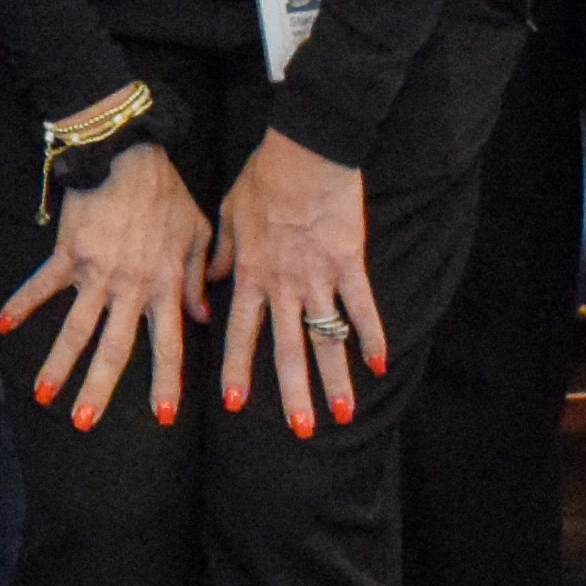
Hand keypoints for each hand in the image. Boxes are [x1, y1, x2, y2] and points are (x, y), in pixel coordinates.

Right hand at [0, 140, 207, 428]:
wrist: (127, 156)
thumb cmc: (167, 194)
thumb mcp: (198, 235)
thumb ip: (199, 278)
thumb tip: (199, 318)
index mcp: (165, 287)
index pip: (167, 345)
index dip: (165, 382)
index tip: (162, 416)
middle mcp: (129, 288)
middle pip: (114, 348)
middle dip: (99, 388)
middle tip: (84, 422)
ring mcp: (95, 273)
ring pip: (75, 327)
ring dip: (58, 363)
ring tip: (42, 395)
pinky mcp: (67, 254)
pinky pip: (41, 285)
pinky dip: (21, 304)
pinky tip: (2, 325)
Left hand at [210, 129, 386, 431]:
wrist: (304, 154)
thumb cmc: (261, 182)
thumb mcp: (225, 217)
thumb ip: (217, 257)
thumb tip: (207, 285)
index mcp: (250, 275)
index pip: (241, 333)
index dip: (238, 370)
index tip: (234, 405)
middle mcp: (284, 286)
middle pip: (288, 348)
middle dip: (293, 392)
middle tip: (300, 430)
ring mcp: (319, 278)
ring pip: (327, 338)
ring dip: (335, 379)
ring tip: (342, 415)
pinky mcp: (350, 265)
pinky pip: (362, 308)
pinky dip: (372, 337)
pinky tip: (378, 366)